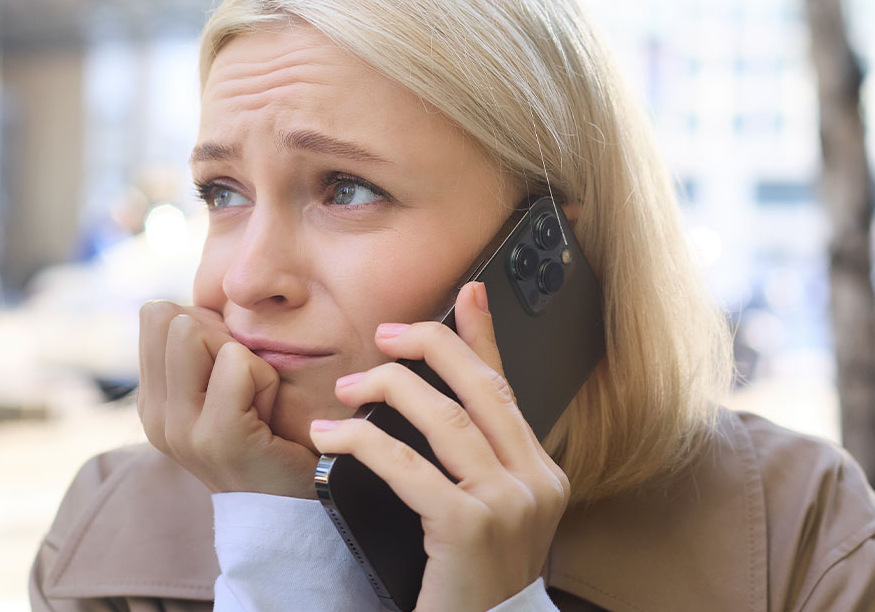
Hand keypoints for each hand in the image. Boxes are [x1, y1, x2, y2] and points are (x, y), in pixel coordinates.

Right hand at [137, 301, 318, 497]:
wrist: (293, 505)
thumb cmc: (269, 433)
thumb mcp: (221, 385)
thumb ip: (201, 345)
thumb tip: (200, 300)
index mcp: (151, 401)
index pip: (156, 313)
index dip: (204, 325)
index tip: (227, 370)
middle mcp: (154, 415)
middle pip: (173, 316)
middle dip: (222, 337)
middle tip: (245, 387)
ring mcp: (180, 429)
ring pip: (197, 331)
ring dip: (243, 356)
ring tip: (256, 400)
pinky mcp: (216, 436)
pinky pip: (238, 361)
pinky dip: (265, 378)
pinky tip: (269, 415)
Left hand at [308, 282, 569, 610]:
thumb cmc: (472, 581)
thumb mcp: (484, 512)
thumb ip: (471, 457)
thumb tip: (434, 401)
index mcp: (541, 473)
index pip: (507, 388)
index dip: (483, 336)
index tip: (466, 292)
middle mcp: (535, 482)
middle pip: (480, 388)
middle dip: (429, 347)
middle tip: (384, 336)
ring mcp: (508, 504)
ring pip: (444, 419)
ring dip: (387, 391)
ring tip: (345, 390)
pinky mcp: (469, 528)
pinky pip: (409, 466)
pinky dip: (364, 443)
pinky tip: (333, 438)